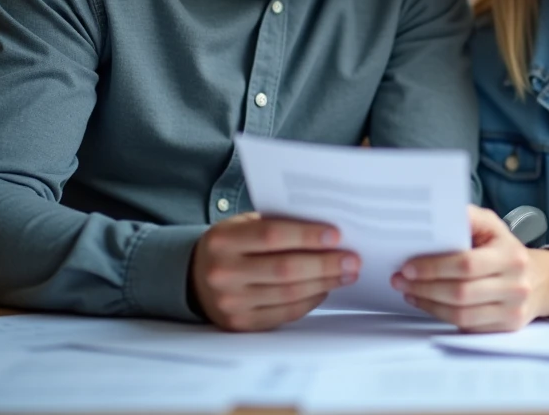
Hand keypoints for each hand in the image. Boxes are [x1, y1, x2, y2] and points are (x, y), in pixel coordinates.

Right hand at [189, 212, 358, 330]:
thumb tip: (326, 230)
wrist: (196, 278)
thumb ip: (276, 225)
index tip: (336, 234)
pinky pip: (284, 313)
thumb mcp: (243, 225)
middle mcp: (224, 272)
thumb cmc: (231, 245)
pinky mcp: (241, 324)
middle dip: (325, 264)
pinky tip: (325, 289)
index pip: (271, 236)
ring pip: (288, 294)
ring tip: (346, 274)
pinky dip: (310, 301)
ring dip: (324, 283)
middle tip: (353, 259)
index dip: (306, 236)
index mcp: (224, 240)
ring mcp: (231, 302)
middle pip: (285, 269)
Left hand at [392, 205, 548, 331]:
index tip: (408, 266)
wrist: (539, 281)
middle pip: (461, 293)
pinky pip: (466, 326)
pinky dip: (441, 315)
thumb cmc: (506, 249)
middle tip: (400, 279)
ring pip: (461, 314)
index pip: (467, 264)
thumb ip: (468, 218)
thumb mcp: (492, 226)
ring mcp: (512, 310)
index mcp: (511, 256)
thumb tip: (439, 214)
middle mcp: (515, 285)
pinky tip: (427, 303)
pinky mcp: (505, 328)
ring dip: (428, 303)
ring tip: (408, 291)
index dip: (434, 267)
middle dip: (424, 287)